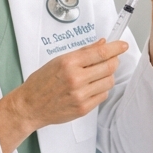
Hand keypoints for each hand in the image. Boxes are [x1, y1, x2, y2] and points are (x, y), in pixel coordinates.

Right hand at [0, 39, 126, 152]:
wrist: (30, 106)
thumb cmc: (41, 83)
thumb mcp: (58, 61)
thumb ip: (83, 52)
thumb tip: (102, 44)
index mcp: (69, 63)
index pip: (101, 53)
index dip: (116, 48)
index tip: (122, 45)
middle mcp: (76, 79)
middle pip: (109, 67)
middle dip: (114, 61)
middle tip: (112, 59)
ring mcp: (80, 95)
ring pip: (109, 82)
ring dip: (108, 76)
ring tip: (97, 74)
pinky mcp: (83, 108)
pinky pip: (102, 95)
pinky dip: (101, 89)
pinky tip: (91, 87)